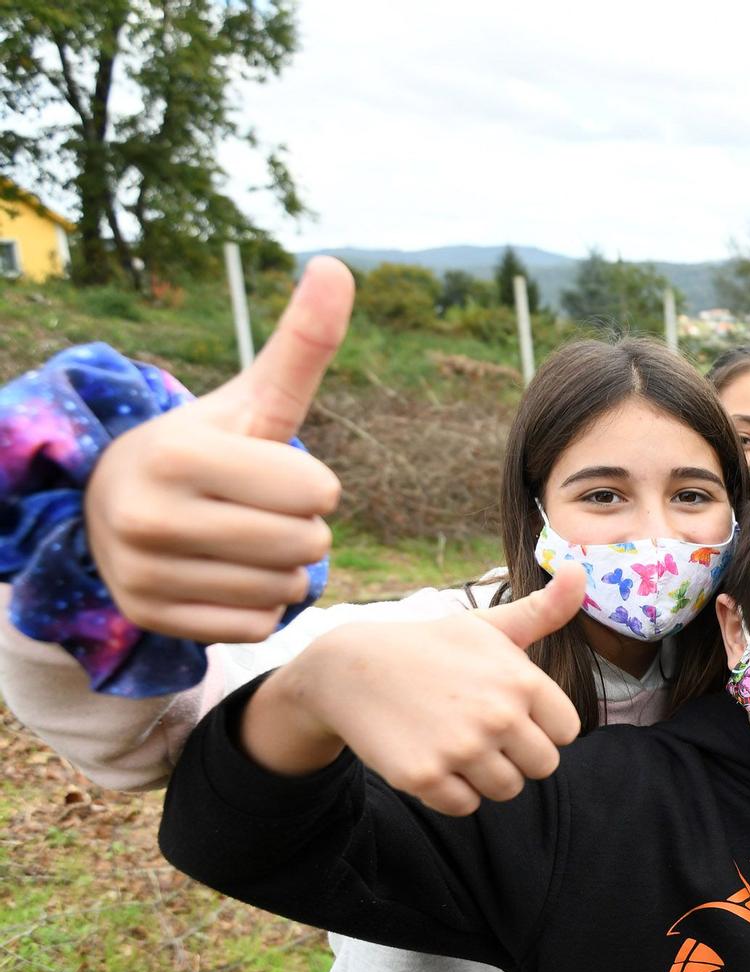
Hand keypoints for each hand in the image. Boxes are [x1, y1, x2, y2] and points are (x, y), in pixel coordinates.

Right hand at [82, 256, 350, 644]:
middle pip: (308, 544)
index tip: (275, 473)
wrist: (111, 504)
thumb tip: (336, 264)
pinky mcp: (151, 618)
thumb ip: (301, 343)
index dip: (313, 483)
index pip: (319, 491)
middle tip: (260, 509)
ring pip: (286, 590)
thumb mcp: (252, 399)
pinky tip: (226, 574)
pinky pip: (256, 625)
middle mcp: (149, 516)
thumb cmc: (204, 447)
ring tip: (243, 540)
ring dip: (284, 568)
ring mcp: (145, 574)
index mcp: (180, 455)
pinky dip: (257, 605)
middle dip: (303, 528)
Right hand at [269, 565, 586, 814]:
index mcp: (521, 680)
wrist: (348, 669)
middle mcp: (497, 716)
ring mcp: (461, 748)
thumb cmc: (430, 648)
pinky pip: (465, 807)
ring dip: (486, 775)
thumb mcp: (488, 626)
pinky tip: (432, 757)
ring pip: (507, 790)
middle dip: (518, 755)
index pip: (567, 731)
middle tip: (482, 731)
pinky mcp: (424, 778)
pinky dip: (452, 792)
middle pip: (542, 766)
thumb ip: (543, 611)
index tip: (511, 711)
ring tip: (458, 742)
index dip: (541, 725)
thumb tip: (581, 570)